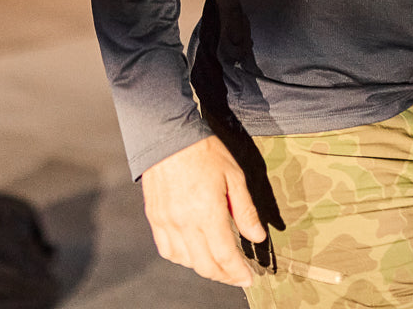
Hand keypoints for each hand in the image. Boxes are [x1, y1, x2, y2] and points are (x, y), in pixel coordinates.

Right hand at [140, 135, 266, 286]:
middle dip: (224, 275)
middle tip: (236, 275)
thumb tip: (258, 236)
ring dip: (204, 267)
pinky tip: (193, 253)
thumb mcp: (234, 175)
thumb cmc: (205, 152)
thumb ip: (245, 210)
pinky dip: (182, 258)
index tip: (249, 278)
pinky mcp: (155, 219)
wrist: (169, 135)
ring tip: (218, 263)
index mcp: (208, 212)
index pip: (225, 255)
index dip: (238, 272)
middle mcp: (185, 223)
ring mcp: (167, 223)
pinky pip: (167, 250)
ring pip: (186, 261)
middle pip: (205, 265)